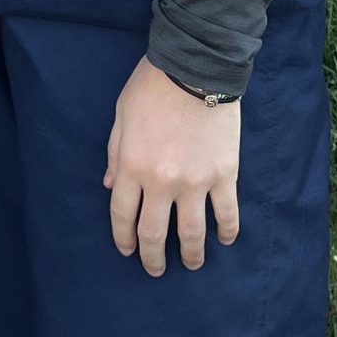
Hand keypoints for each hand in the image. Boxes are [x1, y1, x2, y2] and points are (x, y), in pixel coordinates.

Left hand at [104, 57, 241, 275]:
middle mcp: (161, 182)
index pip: (122, 216)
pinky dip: (227, 231)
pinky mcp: (224, 175)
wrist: (196, 66)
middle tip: (156, 270)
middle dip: (152, 258)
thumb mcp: (121, 115)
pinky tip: (225, 240)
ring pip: (192, 233)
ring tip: (192, 264)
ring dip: (191, 255)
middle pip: (154, 234)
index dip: (123, 239)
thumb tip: (109, 185)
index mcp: (131, 167)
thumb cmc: (152, 86)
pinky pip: (227, 213)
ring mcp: (195, 182)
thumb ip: (114, 153)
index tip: (128, 250)